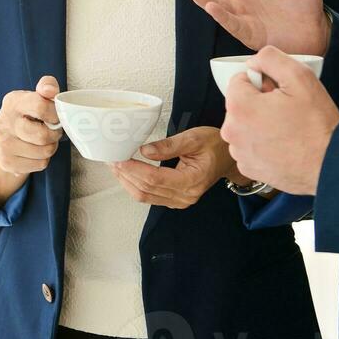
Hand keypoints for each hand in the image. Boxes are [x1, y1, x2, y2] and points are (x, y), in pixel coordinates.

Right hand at [0, 75, 63, 175]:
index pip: (40, 106)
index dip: (55, 114)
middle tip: (53, 130)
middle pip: (42, 136)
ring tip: (44, 141)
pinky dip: (43, 159)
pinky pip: (40, 165)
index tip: (56, 116)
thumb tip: (50, 90)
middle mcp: (4, 122)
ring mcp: (3, 144)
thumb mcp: (37, 96)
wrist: (8, 137)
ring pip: (44, 152)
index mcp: (12, 102)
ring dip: (50, 147)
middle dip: (54, 134)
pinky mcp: (6, 162)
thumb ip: (47, 86)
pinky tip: (36, 151)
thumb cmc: (29, 114)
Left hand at [109, 126, 246, 208]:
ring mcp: (180, 200)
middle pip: (147, 189)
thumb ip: (168, 145)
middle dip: (126, 174)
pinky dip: (135, 185)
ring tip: (114, 165)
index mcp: (192, 181)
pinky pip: (150, 196)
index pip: (155, 178)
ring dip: (127, 181)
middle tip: (111, 159)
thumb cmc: (215, 145)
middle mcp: (185, 196)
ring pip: (145, 196)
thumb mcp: (194, 138)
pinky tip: (126, 173)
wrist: (227, 158)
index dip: (134, 169)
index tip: (119, 158)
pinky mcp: (175, 199)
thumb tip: (144, 151)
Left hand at [219, 46, 338, 194]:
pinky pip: (249, 146)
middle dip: (259, 103)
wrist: (330, 164)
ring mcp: (239, 152)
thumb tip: (253, 61)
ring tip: (286, 130)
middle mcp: (232, 130)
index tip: (280, 94)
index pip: (239, 80)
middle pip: (240, 103)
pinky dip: (262, 144)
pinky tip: (282, 145)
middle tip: (286, 112)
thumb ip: (270, 58)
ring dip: (259, 124)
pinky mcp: (247, 168)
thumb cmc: (316, 125)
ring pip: (244, 125)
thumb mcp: (300, 77)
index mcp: (239, 106)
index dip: (262, 83)